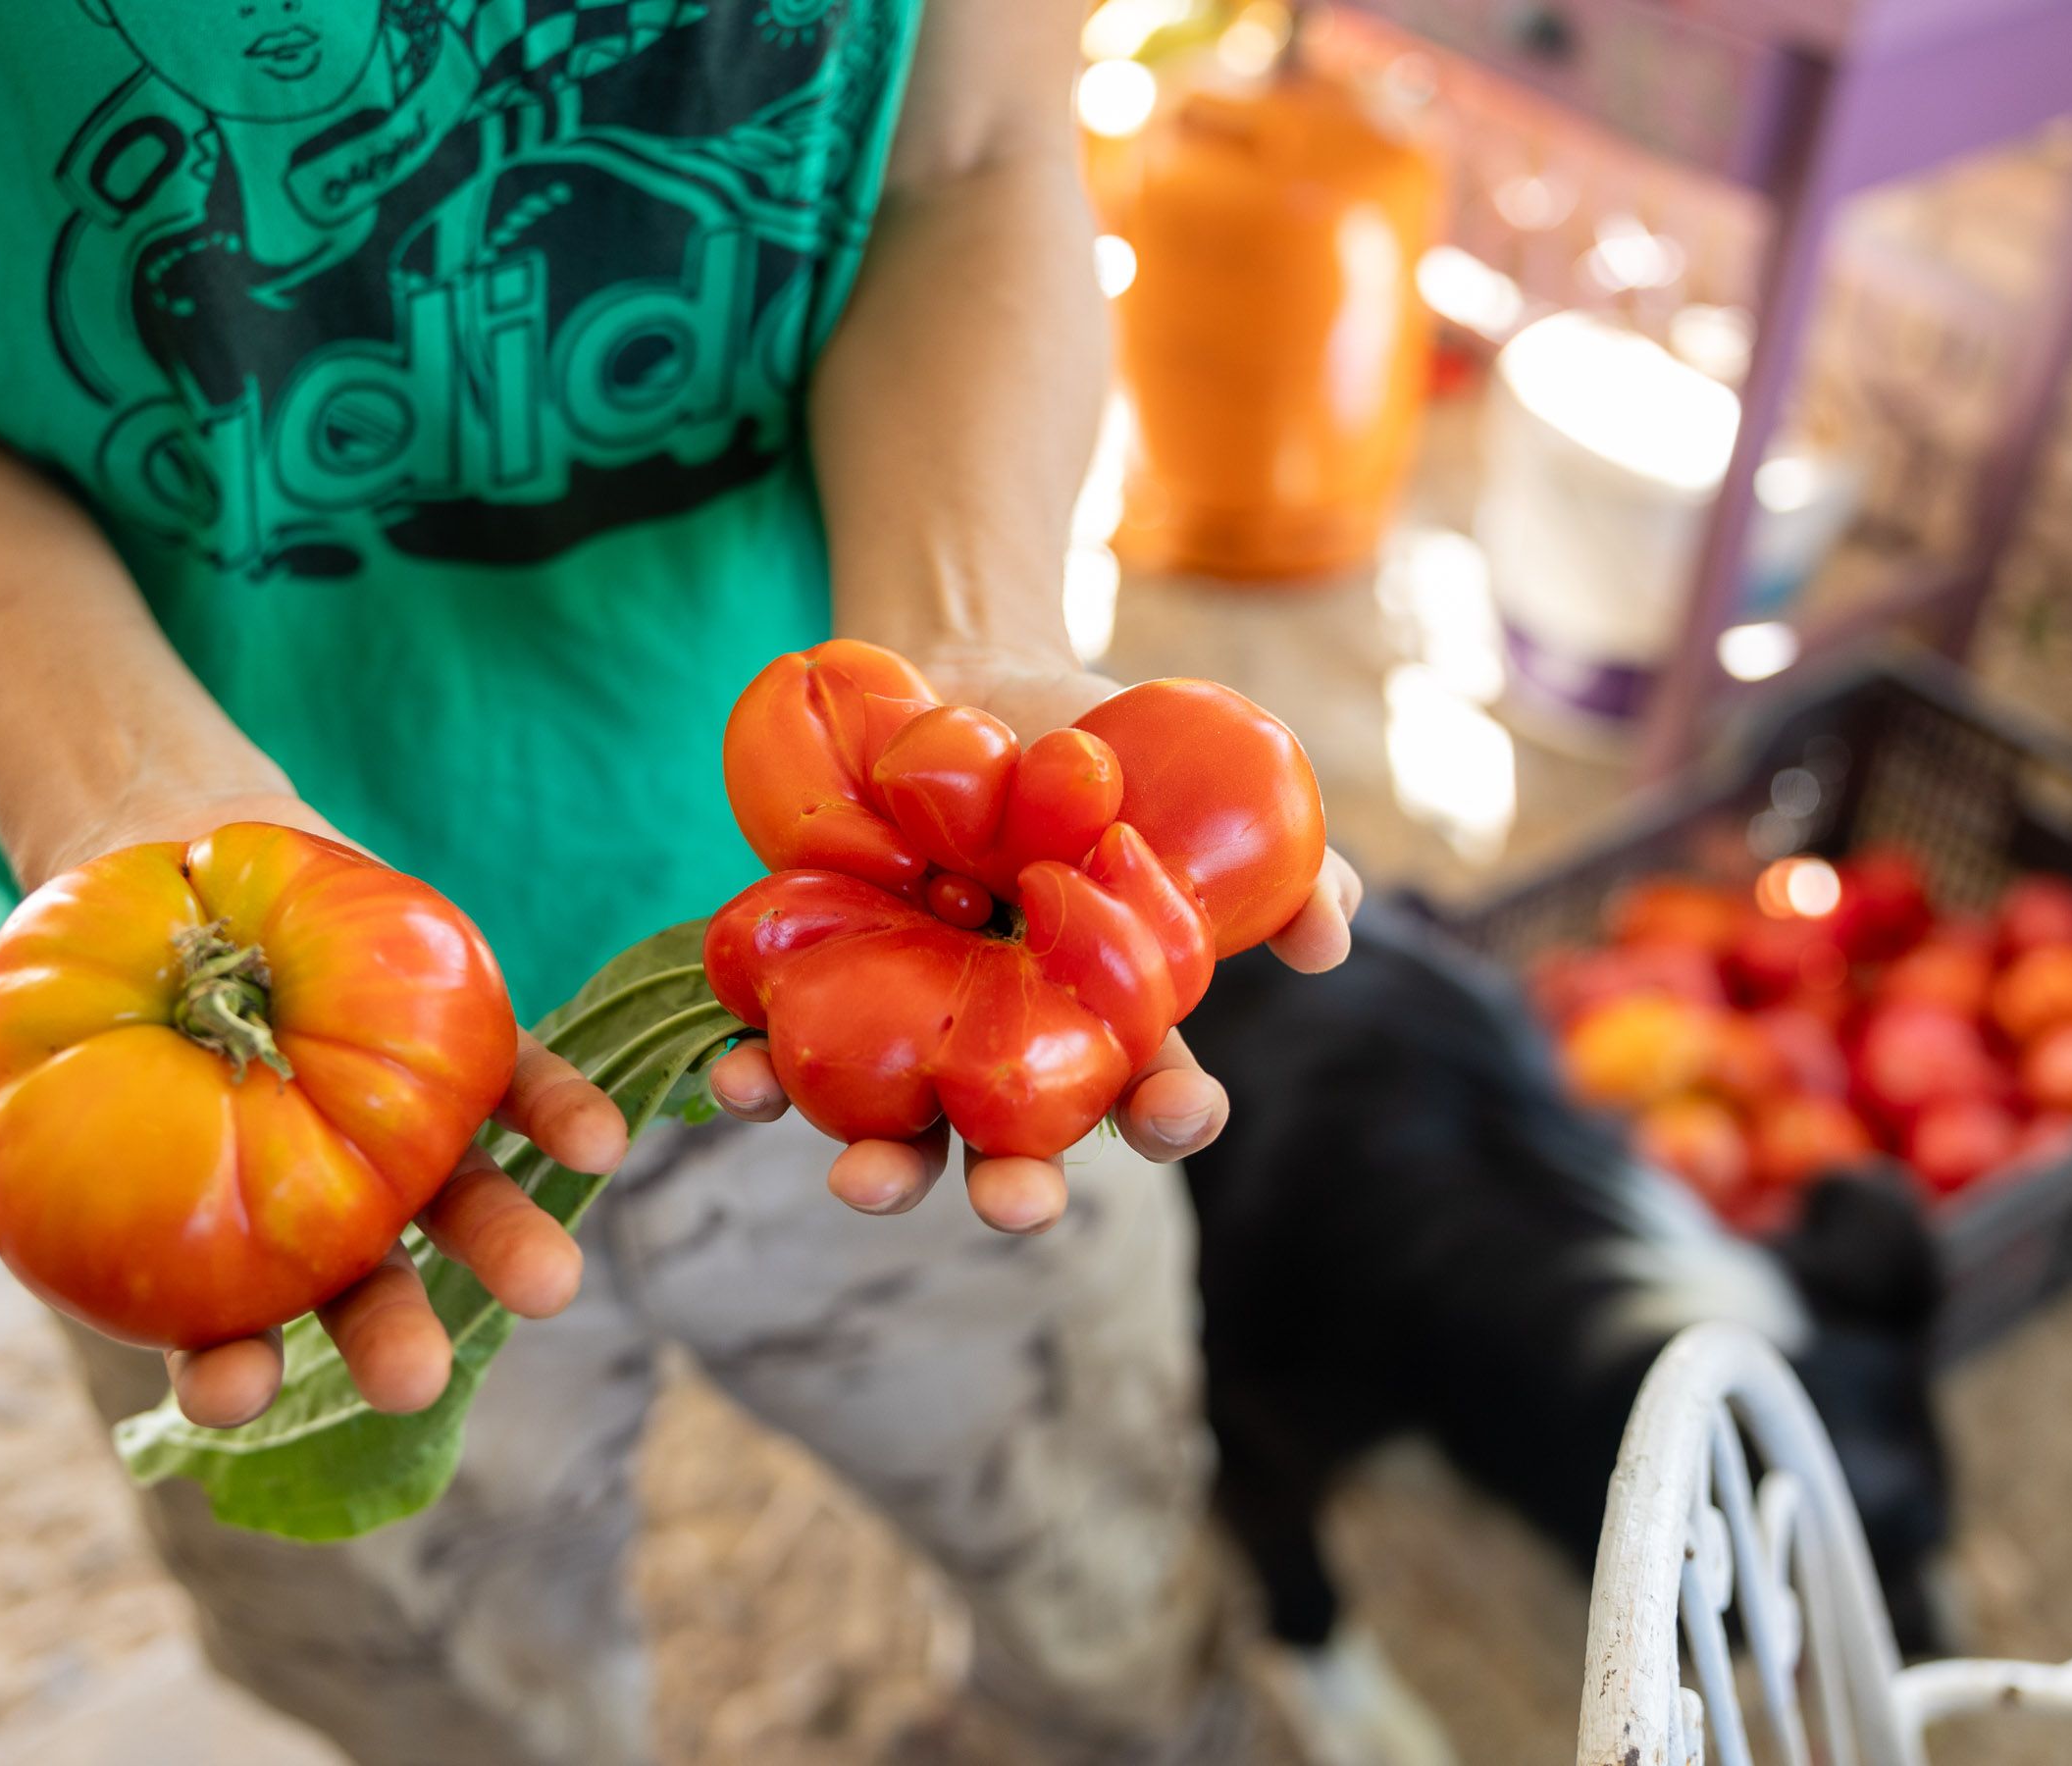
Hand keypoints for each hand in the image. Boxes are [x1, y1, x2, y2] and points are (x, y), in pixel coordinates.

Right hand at [0, 790, 628, 1428]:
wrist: (148, 858)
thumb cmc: (57, 1002)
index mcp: (211, 1253)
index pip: (221, 1336)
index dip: (225, 1370)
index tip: (229, 1389)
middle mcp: (321, 1211)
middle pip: (361, 1289)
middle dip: (388, 1339)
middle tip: (414, 1378)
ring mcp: (396, 1130)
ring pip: (459, 1202)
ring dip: (507, 1243)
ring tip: (548, 1283)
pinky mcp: (451, 1042)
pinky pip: (517, 1086)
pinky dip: (559, 1113)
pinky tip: (597, 1142)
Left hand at [706, 649, 1361, 1234]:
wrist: (958, 678)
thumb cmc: (1091, 750)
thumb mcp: (1191, 781)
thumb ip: (1277, 858)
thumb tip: (1330, 937)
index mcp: (1108, 1021)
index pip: (1156, 1091)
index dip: (1171, 1113)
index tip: (1173, 1109)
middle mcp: (1010, 1050)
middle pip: (1024, 1147)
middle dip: (1021, 1187)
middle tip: (1018, 1202)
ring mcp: (913, 1032)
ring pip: (901, 1132)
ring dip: (884, 1170)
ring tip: (865, 1181)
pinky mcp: (819, 994)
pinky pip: (784, 1056)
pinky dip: (758, 1078)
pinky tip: (741, 1076)